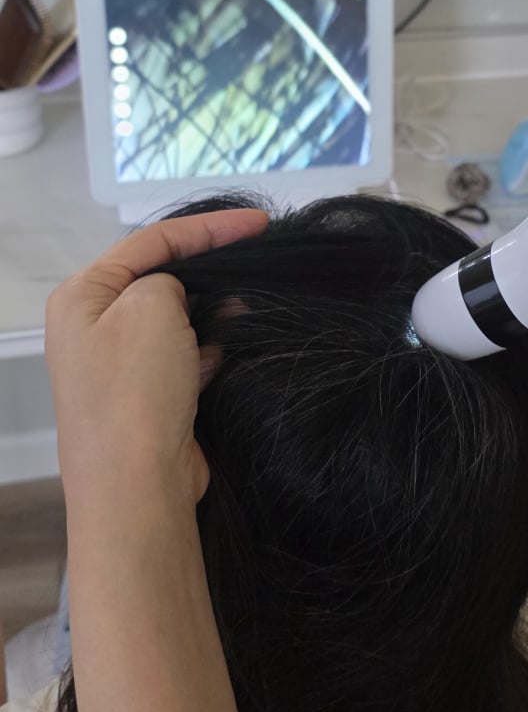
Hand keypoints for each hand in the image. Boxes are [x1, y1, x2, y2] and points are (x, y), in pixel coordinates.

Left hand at [45, 208, 267, 519]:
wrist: (138, 487)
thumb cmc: (135, 391)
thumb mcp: (151, 306)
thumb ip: (170, 279)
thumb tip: (181, 298)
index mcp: (82, 296)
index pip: (149, 241)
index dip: (207, 227)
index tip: (258, 224)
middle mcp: (94, 328)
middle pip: (161, 278)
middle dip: (211, 269)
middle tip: (260, 259)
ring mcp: (121, 366)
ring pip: (178, 319)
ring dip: (215, 311)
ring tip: (253, 305)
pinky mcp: (149, 398)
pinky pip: (186, 356)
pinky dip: (212, 347)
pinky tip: (236, 345)